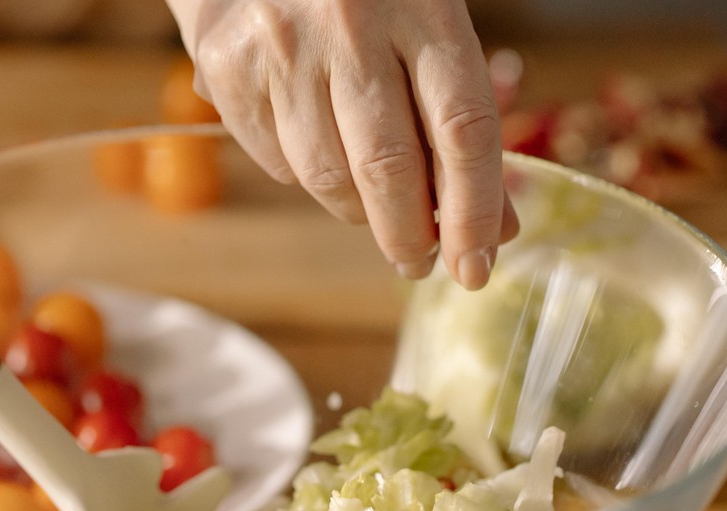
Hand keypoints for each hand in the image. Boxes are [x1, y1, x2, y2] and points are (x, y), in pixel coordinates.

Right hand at [165, 0, 518, 289]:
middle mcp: (348, 24)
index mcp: (422, 6)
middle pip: (388, 167)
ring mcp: (281, 48)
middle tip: (419, 262)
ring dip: (358, 211)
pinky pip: (278, 163)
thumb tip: (496, 228)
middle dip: (410, 235)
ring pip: (327, 177)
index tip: (477, 269)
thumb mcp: (429, 32)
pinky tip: (318, 147)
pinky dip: (307, 177)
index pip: (462, 130)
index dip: (474, 212)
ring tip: (372, 203)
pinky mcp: (229, 70)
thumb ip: (460, 123)